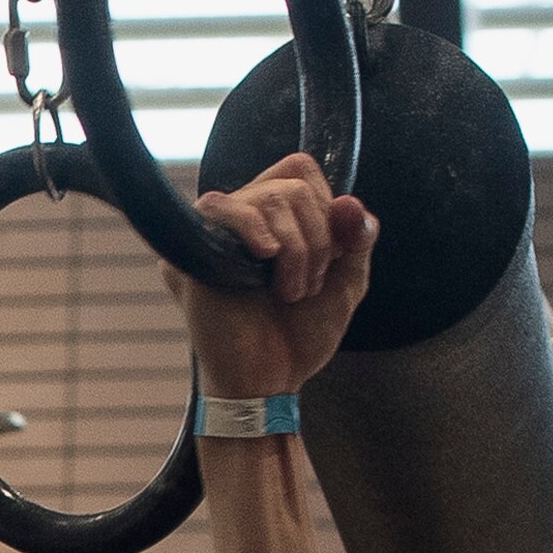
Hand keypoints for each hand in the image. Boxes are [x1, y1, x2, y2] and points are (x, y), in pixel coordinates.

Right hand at [161, 153, 378, 399]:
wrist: (270, 382)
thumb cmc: (299, 338)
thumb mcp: (345, 285)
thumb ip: (357, 241)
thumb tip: (352, 202)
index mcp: (275, 218)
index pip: (301, 170)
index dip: (327, 209)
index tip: (331, 259)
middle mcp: (243, 216)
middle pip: (293, 186)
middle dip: (318, 242)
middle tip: (307, 289)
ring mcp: (216, 230)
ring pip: (270, 199)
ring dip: (297, 253)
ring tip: (287, 294)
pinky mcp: (194, 247)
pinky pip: (224, 207)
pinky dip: (258, 232)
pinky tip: (266, 261)